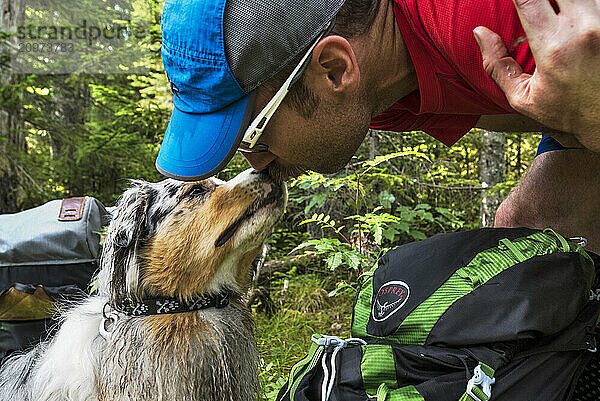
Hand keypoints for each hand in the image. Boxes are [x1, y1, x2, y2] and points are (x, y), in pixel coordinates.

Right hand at [473, 0, 599, 150]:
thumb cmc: (567, 111)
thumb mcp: (522, 97)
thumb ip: (497, 64)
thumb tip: (480, 33)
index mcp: (553, 47)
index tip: (513, 0)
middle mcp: (584, 29)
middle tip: (535, 7)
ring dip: (567, 2)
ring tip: (557, 16)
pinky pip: (597, 3)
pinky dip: (585, 6)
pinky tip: (576, 19)